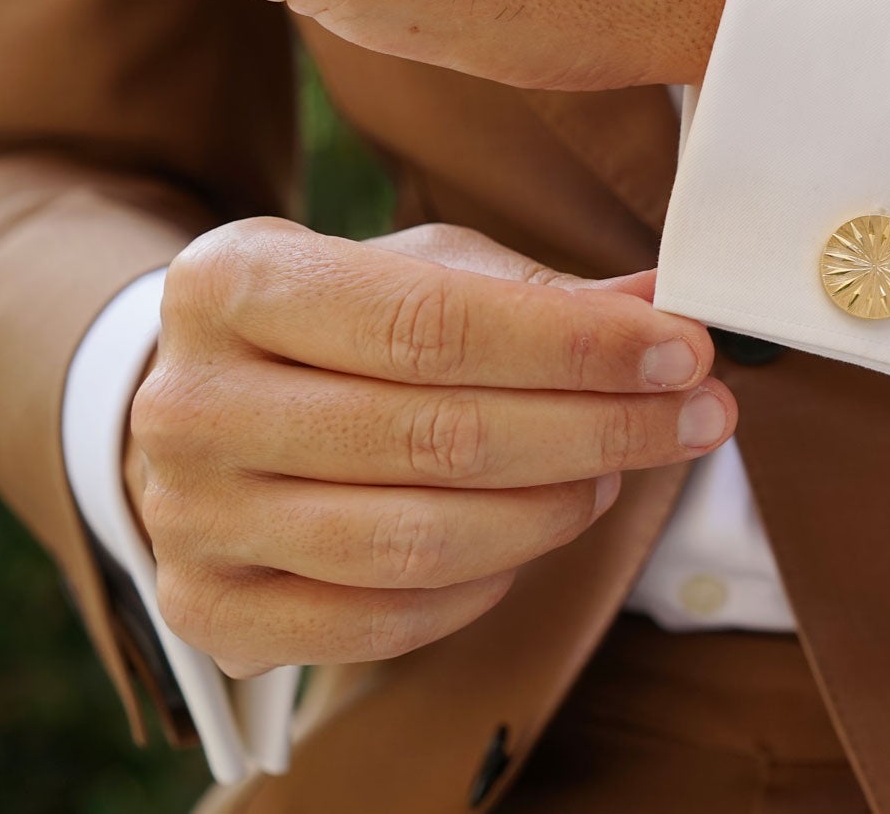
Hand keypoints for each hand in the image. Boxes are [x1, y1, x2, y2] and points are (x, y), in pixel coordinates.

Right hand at [126, 220, 731, 675]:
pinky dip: (486, 585)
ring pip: (421, 541)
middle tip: (698, 416)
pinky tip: (534, 533)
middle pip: (438, 437)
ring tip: (618, 471)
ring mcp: (192, 517)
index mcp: (234, 282)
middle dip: (600, 429)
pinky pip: (387, 620)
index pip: (431, 323)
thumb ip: (537, 291)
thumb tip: (665, 306)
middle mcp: (191, 402)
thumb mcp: (417, 269)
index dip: (575, 346)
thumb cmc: (335, 326)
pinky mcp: (213, 611)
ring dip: (556, 509)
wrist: (202, 406)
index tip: (683, 351)